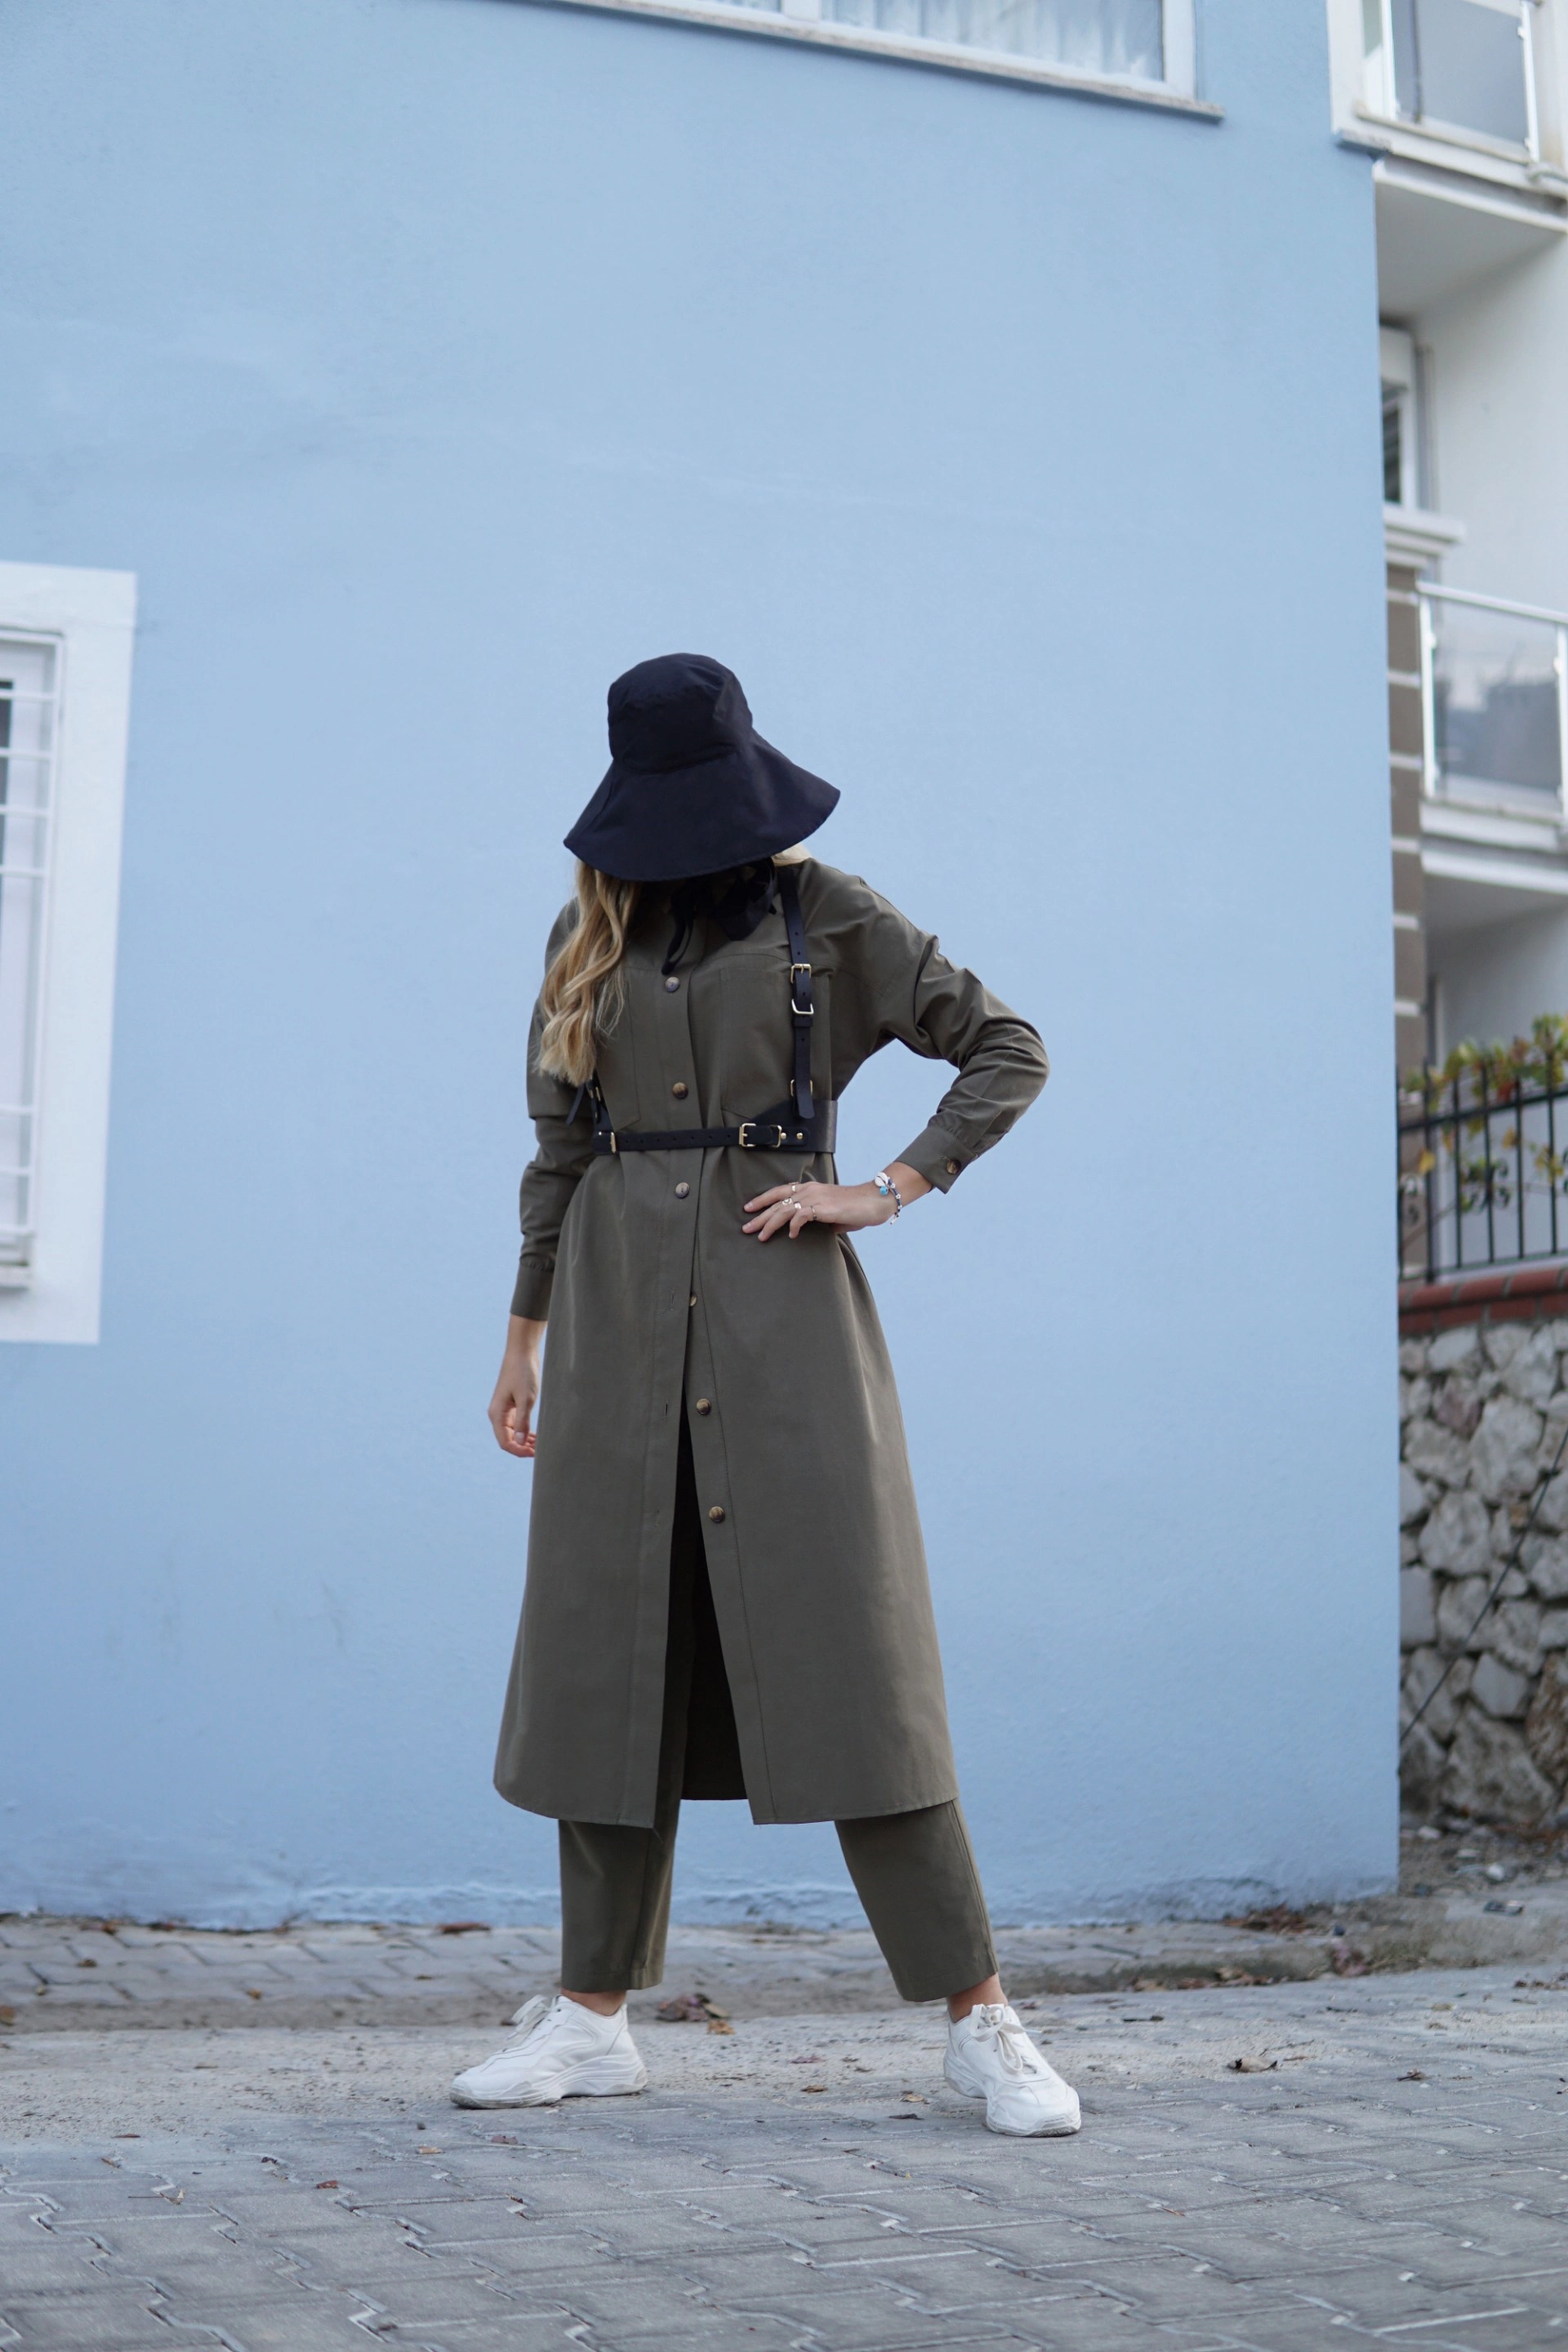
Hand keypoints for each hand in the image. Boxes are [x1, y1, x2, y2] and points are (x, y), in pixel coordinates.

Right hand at [489, 1316, 543, 1455]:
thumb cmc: (523, 1373)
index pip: (505, 1442)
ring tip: (541, 1446)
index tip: (536, 1453)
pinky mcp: (511, 1406)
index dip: (519, 1451)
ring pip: (512, 1434)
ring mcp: (504, 1410)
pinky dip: (525, 1432)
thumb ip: (523, 1422)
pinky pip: (516, 1425)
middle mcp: (497, 1414)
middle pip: (508, 1440)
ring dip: (525, 1442)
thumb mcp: (526, 1399)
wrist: (521, 1352)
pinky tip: (537, 1436)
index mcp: (497, 1414)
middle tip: (541, 1451)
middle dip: (523, 1448)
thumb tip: (520, 1443)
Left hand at [743, 1178, 898, 1241]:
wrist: (875, 1201)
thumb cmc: (857, 1209)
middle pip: (777, 1202)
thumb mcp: (834, 1214)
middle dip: (759, 1215)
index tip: (749, 1209)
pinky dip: (793, 1227)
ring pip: (784, 1209)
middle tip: (746, 1229)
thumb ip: (822, 1219)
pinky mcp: (823, 1207)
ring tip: (761, 1237)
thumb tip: (819, 1230)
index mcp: (809, 1188)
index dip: (763, 1199)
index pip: (780, 1191)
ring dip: (770, 1224)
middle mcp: (809, 1189)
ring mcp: (815, 1197)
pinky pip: (801, 1217)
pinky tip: (792, 1236)